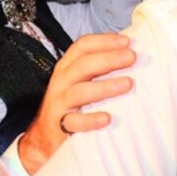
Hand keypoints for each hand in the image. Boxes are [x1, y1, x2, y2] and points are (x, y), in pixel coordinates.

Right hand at [17, 33, 135, 173]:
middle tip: (131, 57)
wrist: (45, 134)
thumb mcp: (80, 79)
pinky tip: (107, 118)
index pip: (82, 46)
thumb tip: (130, 53)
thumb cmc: (71, 103)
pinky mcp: (59, 125)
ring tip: (127, 84)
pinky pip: (74, 122)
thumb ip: (99, 66)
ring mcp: (59, 103)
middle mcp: (62, 81)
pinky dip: (90, 120)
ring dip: (104, 87)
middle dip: (108, 59)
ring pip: (78, 92)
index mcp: (67, 66)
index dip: (104, 41)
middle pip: (82, 65)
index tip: (126, 42)